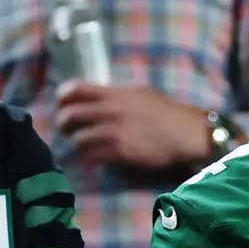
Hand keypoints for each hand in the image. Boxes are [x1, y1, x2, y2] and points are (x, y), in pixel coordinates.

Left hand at [56, 82, 213, 168]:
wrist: (186, 133)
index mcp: (114, 94)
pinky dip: (89, 158)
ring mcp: (113, 133)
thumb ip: (116, 96)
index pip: (75, 89)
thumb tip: (98, 99)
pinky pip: (93, 157)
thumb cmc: (166, 112)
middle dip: (63, 124)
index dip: (62, 97)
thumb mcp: (140, 93)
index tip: (61, 104)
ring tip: (83, 146)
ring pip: (79, 139)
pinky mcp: (119, 152)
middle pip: (70, 116)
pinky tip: (93, 158)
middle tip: (66, 129)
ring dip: (77, 144)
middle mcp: (110, 111)